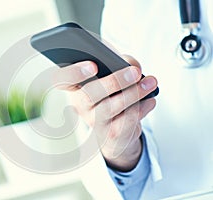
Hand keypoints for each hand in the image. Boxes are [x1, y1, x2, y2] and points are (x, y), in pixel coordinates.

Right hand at [53, 56, 156, 171]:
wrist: (118, 127)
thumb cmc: (113, 92)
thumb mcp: (112, 71)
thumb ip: (118, 61)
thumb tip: (132, 65)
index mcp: (76, 86)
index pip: (61, 80)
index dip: (73, 73)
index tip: (92, 66)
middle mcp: (80, 105)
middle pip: (89, 94)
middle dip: (114, 81)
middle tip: (134, 72)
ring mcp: (94, 122)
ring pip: (110, 108)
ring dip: (133, 93)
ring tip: (151, 82)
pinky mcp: (109, 135)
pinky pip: (126, 121)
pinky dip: (141, 108)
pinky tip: (150, 99)